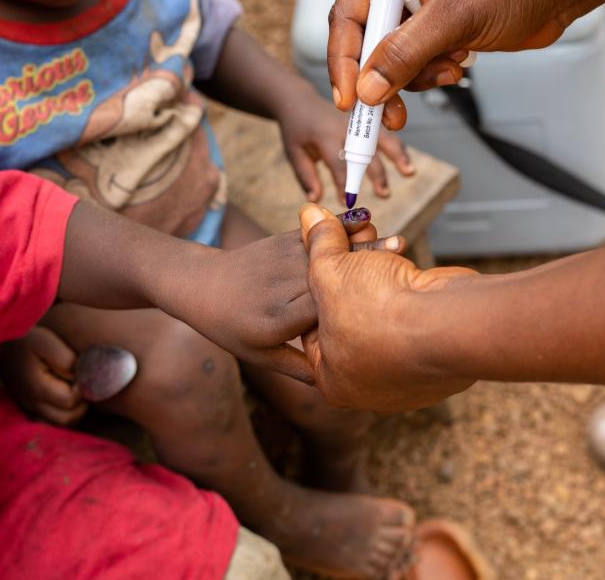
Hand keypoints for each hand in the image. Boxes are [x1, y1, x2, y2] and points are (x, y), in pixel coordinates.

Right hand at [0, 327, 86, 425]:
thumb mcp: (47, 343)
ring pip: (60, 425)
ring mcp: (30, 409)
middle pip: (67, 419)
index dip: (83, 389)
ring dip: (74, 412)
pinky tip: (67, 400)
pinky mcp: (29, 409)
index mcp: (38, 389)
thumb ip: (67, 360)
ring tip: (76, 391)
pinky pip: (50, 423)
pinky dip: (63, 416)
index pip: (71, 401)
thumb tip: (83, 377)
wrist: (0, 343)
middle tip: (82, 385)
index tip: (83, 373)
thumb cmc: (26, 340)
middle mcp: (33, 404)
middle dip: (82, 404)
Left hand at [178, 210, 401, 383]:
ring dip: (364, 244)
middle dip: (369, 269)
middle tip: (405, 262)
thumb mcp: (261, 356)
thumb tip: (344, 383)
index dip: (357, 303)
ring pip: (330, 250)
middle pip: (334, 276)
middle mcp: (282, 285)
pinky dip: (343, 224)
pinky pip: (318, 232)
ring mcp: (283, 257)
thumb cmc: (232, 328)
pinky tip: (369, 220)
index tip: (390, 307)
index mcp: (278, 319)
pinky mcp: (285, 238)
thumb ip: (301, 368)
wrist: (200, 284)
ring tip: (398, 242)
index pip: (324, 311)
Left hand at [277, 85, 414, 204]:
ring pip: (383, 136)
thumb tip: (316, 199)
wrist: (299, 100)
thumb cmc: (296, 129)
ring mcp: (357, 121)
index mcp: (325, 135)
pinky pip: (385, 132)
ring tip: (409, 172)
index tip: (349, 202)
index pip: (339, 164)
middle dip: (377, 173)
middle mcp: (344, 127)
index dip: (345, 184)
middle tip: (384, 194)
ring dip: (397, 154)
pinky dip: (397, 146)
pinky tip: (406, 162)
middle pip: (366, 151)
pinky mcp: (364, 120)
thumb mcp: (293, 152)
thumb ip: (306, 176)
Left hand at [298, 204, 478, 411]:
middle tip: (349, 235)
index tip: (317, 251)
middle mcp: (369, 387)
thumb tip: (307, 213)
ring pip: (380, 312)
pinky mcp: (435, 356)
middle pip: (347, 316)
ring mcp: (406, 376)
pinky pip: (410, 316)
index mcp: (334, 382)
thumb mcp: (332, 271)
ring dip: (375, 271)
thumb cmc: (380, 310)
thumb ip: (318, 245)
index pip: (309, 327)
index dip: (311, 281)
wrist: (450, 324)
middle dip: (347, 271)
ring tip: (376, 238)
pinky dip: (404, 285)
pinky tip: (400, 256)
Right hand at [328, 0, 568, 128]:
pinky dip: (432, 75)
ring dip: (414, 78)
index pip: (349, 15)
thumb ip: (407, 52)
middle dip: (379, 80)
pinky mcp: (437, 34)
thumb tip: (370, 87)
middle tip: (386, 114)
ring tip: (447, 70)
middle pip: (366, 42)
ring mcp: (419, 12)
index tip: (350, 97)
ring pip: (391, 61)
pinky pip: (416, 66)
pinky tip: (457, 65)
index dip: (346, 59)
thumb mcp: (455, 16)